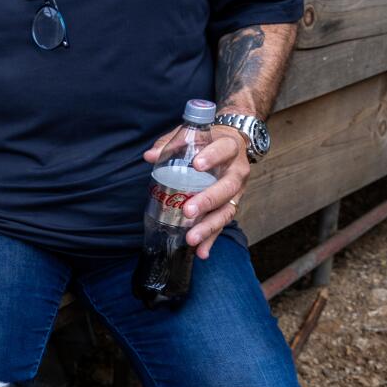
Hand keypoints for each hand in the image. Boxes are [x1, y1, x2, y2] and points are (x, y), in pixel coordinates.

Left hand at [142, 125, 250, 257]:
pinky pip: (222, 224)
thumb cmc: (209, 140)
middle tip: (188, 210)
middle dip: (208, 200)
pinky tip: (201, 252)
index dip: (212, 157)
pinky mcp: (231, 206)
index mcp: (229, 147)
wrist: (234, 145)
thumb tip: (150, 156)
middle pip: (227, 187)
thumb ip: (172, 142)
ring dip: (209, 226)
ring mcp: (236, 192)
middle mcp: (237, 172)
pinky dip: (212, 240)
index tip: (196, 165)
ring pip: (227, 211)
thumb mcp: (193, 134)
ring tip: (192, 238)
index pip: (224, 150)